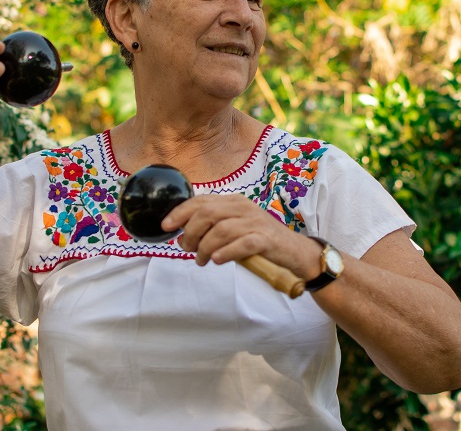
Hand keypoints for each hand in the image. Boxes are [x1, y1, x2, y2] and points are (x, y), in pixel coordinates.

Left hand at [163, 194, 322, 280]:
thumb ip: (212, 228)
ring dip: (205, 248)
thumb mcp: (235, 228)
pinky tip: (217, 260)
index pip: (201, 201)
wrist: (294, 252)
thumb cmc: (260, 241)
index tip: (166, 226)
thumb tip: (183, 237)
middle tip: (187, 248)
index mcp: (234, 202)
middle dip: (191, 233)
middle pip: (207, 214)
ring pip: (221, 230)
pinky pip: (241, 243)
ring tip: (201, 260)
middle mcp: (244, 208)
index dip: (180, 212)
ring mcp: (255, 222)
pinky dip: (226, 252)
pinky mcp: (266, 239)